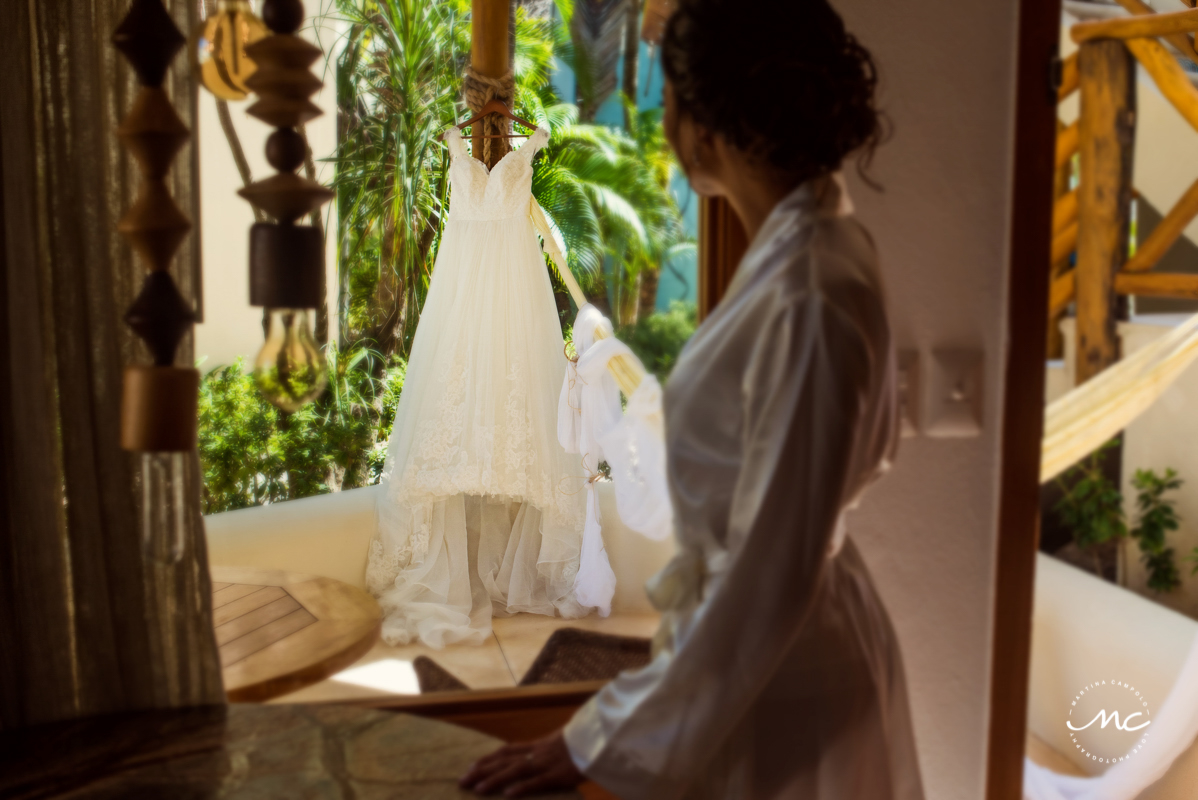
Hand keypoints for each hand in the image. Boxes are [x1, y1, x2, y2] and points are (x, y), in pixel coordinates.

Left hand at [459, 731, 584, 796]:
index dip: (489, 758)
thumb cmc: (586, 741)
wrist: (603, 737)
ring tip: (477, 790)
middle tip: (462, 781)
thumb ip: (550, 749)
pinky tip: (507, 795)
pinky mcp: (560, 775)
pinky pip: (538, 781)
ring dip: (494, 780)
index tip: (472, 766)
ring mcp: (548, 764)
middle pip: (505, 760)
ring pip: (516, 770)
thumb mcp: (564, 742)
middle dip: (482, 771)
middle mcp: (539, 753)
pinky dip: (522, 788)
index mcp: (539, 745)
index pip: (508, 750)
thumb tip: (539, 754)